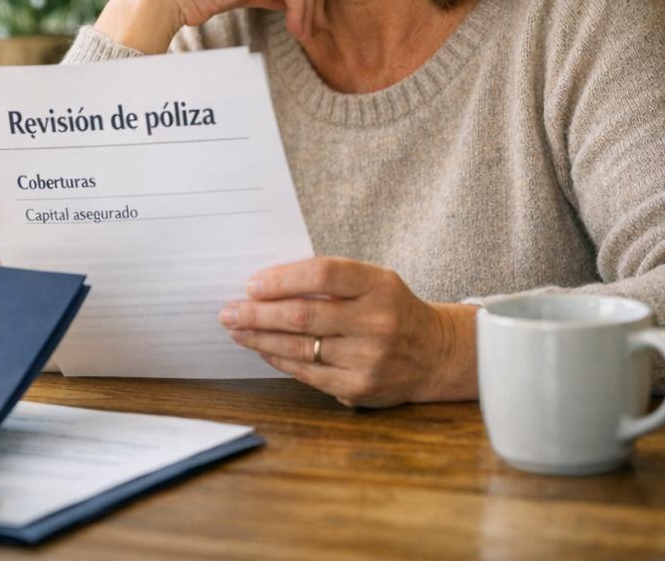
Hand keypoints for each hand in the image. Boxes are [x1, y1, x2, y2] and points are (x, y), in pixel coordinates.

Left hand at [219, 257, 478, 406]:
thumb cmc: (390, 307)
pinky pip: (308, 372)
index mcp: (378, 285)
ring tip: (236, 328)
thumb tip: (268, 284)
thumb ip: (330, 280)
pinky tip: (261, 347)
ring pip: (300, 347)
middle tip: (229, 310)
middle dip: (258, 313)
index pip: (323, 275)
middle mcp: (376, 322)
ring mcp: (369, 358)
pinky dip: (279, 358)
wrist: (435, 353)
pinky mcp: (360, 388)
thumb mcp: (373, 280)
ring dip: (260, 337)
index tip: (252, 283)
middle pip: (304, 314)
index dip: (283, 278)